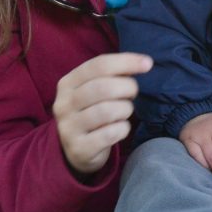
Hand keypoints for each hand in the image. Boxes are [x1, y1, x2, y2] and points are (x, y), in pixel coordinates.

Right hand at [53, 53, 151, 176]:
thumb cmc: (93, 111)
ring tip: (125, 112)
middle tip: (132, 94)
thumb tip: (144, 63)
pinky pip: (110, 133)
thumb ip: (114, 74)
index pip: (98, 65)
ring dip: (125, 109)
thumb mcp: (96, 89)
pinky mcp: (79, 148)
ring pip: (106, 111)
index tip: (148, 64)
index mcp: (67, 83)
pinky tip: (121, 128)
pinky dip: (123, 129)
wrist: (78, 149)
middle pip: (103, 87)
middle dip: (127, 88)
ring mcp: (68, 127)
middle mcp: (63, 104)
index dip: (126, 62)